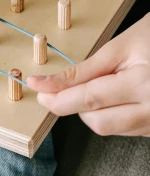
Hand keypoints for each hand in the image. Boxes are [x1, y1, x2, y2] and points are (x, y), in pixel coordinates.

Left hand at [28, 15, 149, 136]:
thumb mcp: (120, 46)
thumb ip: (87, 69)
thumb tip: (52, 83)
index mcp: (142, 84)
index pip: (90, 98)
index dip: (58, 96)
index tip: (36, 87)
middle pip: (98, 121)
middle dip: (71, 106)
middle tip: (54, 89)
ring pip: (110, 128)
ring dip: (90, 112)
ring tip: (89, 87)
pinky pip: (124, 129)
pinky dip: (108, 115)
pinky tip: (108, 97)